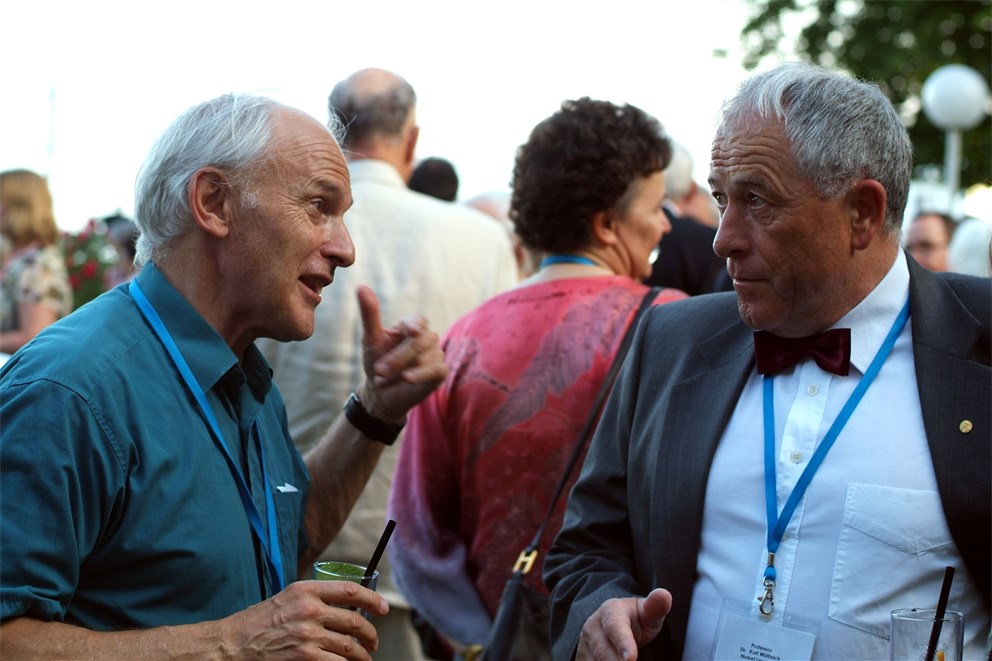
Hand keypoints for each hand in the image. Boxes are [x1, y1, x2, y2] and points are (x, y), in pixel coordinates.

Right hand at [224, 579, 388, 659]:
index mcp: (306, 590)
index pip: (350, 590)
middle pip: (354, 620)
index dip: (372, 599)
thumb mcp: (287, 598)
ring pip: (349, 645)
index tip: (382, 608)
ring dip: (362, 654)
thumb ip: (314, 598)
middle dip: (370, 634)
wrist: (234, 644)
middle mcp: (309, 610)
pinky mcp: (305, 657)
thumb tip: (345, 606)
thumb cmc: (260, 622)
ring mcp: (308, 635)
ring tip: (364, 657)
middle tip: (373, 641)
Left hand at [354, 285, 447, 422]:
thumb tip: (361, 286)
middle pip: (419, 341)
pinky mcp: (440, 372)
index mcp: (411, 326)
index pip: (417, 321)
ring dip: (402, 369)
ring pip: (425, 357)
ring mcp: (435, 355)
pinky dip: (421, 375)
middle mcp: (426, 338)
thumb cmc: (376, 362)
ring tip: (383, 379)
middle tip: (379, 371)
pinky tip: (407, 379)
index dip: (413, 326)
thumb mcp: (371, 339)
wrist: (381, 394)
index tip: (410, 332)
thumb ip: (369, 314)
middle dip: (398, 357)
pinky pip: (436, 370)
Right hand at [576, 588, 670, 660]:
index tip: (631, 658)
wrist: (615, 625)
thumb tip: (664, 595)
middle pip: (603, 652)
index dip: (622, 643)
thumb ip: (656, 607)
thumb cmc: (636, 620)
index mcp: (610, 611)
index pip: (614, 627)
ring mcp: (584, 644)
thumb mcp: (647, 613)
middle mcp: (593, 627)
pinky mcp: (582, 659)